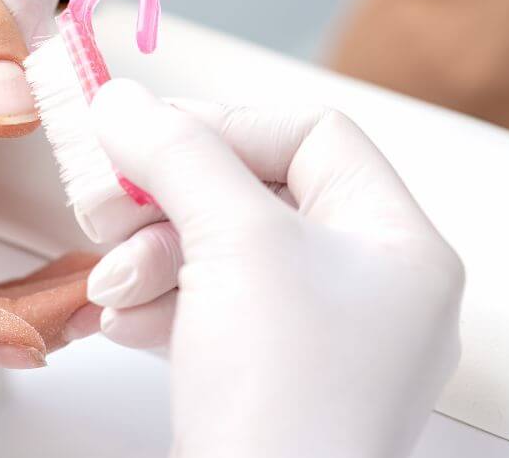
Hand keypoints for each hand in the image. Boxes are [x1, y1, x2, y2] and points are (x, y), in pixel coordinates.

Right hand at [89, 80, 463, 456]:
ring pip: (222, 251)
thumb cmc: (284, 404)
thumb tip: (128, 103)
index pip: (313, 135)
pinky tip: (123, 318)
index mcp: (398, 245)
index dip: (225, 123)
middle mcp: (370, 290)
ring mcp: (319, 341)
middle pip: (256, 193)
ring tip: (114, 280)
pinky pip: (209, 309)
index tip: (149, 134)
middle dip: (171, 198)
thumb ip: (180, 154)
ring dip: (152, 253)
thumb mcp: (235, 242)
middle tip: (110, 201)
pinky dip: (158, 303)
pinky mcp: (267, 380)